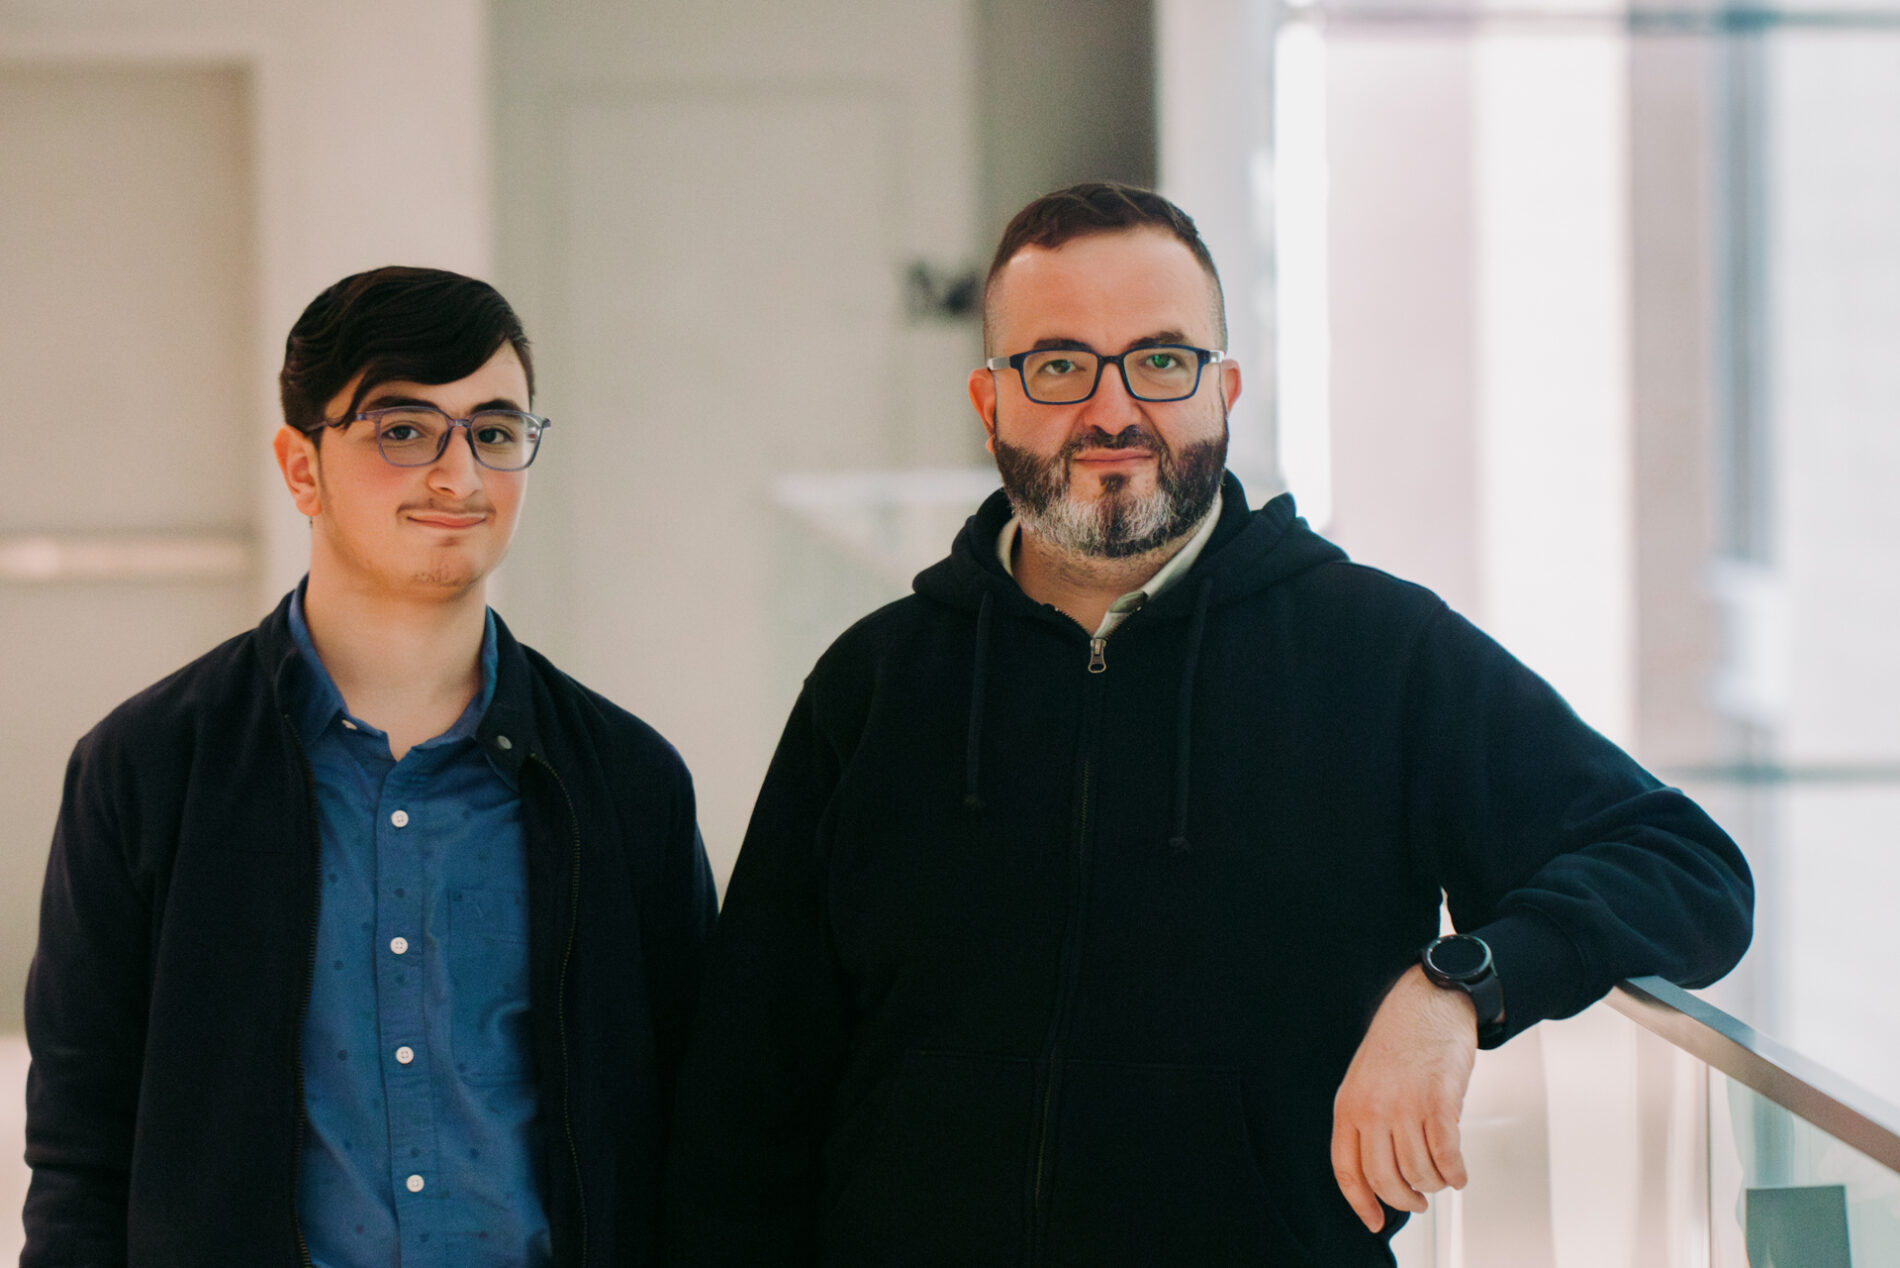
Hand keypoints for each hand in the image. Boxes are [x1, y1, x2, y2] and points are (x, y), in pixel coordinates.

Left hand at [1330, 965, 1478, 1232]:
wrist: (1428, 1001)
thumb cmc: (1399, 1041)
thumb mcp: (1364, 1080)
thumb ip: (1366, 1121)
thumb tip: (1380, 1172)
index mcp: (1349, 1105)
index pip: (1346, 1169)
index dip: (1361, 1202)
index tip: (1374, 1220)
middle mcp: (1373, 1109)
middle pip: (1385, 1179)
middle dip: (1405, 1199)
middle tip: (1418, 1201)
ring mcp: (1405, 1105)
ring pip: (1420, 1172)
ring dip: (1434, 1183)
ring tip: (1440, 1176)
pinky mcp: (1439, 1101)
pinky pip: (1447, 1156)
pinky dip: (1455, 1173)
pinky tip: (1458, 1173)